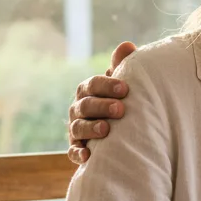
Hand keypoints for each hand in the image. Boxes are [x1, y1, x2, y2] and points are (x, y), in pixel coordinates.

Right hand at [68, 41, 136, 163]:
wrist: (118, 131)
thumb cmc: (120, 101)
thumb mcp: (122, 84)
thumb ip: (122, 66)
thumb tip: (128, 45)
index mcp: (89, 91)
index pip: (93, 85)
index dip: (107, 86)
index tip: (125, 89)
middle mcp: (79, 109)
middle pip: (85, 105)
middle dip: (102, 106)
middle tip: (120, 109)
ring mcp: (76, 129)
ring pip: (78, 127)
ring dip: (91, 128)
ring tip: (106, 129)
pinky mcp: (77, 148)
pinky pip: (73, 152)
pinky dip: (78, 153)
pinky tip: (88, 155)